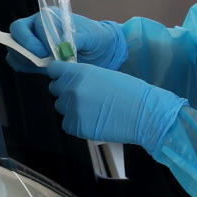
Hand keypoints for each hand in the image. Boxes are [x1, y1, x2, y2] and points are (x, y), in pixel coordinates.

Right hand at [8, 12, 126, 71]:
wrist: (100, 50)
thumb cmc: (96, 38)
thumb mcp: (91, 37)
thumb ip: (76, 40)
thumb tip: (62, 46)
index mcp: (50, 16)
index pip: (34, 25)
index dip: (37, 40)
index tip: (48, 53)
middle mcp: (37, 26)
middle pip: (17, 33)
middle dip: (26, 49)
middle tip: (41, 62)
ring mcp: (33, 41)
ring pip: (15, 48)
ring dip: (25, 60)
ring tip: (44, 67)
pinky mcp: (33, 56)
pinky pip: (18, 61)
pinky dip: (25, 67)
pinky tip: (41, 71)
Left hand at [46, 61, 183, 153]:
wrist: (143, 114)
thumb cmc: (131, 93)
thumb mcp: (104, 75)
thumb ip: (84, 77)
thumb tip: (71, 80)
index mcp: (79, 72)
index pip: (53, 70)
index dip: (59, 75)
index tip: (64, 78)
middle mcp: (71, 89)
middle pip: (55, 90)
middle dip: (66, 92)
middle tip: (84, 97)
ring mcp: (72, 109)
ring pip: (61, 107)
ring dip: (72, 109)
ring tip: (92, 110)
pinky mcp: (75, 127)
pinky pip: (67, 124)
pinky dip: (77, 124)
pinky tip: (93, 121)